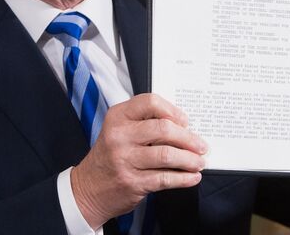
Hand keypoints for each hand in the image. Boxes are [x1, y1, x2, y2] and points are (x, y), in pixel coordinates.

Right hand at [70, 93, 206, 228]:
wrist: (89, 187)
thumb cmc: (111, 154)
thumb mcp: (120, 128)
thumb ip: (145, 121)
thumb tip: (183, 125)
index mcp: (118, 116)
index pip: (150, 102)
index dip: (173, 110)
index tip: (185, 121)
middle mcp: (119, 135)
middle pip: (163, 129)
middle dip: (188, 138)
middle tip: (201, 145)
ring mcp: (125, 159)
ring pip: (167, 155)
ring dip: (189, 159)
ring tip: (199, 161)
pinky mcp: (132, 182)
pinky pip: (165, 178)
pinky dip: (183, 178)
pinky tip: (192, 177)